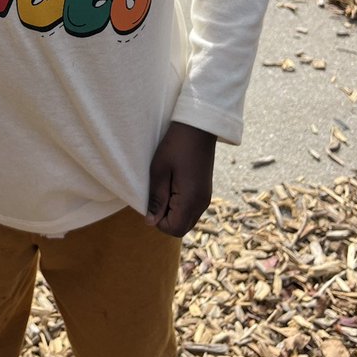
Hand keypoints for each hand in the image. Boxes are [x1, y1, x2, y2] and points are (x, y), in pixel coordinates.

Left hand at [145, 122, 215, 236]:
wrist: (199, 127)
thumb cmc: (176, 145)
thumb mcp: (159, 170)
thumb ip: (156, 198)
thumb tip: (150, 222)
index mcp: (191, 200)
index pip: (174, 229)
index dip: (158, 221)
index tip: (152, 201)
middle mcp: (202, 203)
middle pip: (181, 228)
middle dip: (166, 219)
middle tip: (157, 194)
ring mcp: (205, 198)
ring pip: (187, 219)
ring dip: (173, 211)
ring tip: (165, 187)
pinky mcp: (205, 191)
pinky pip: (191, 208)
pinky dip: (180, 204)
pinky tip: (174, 185)